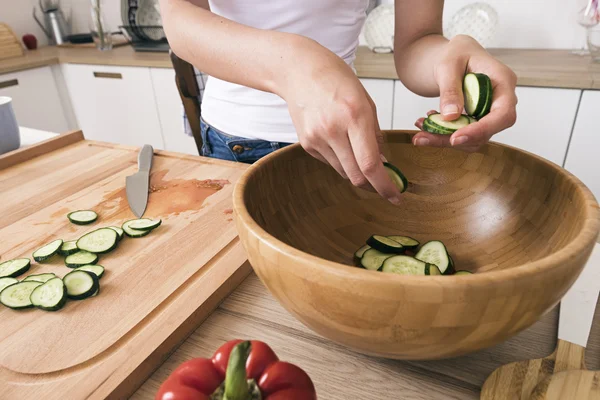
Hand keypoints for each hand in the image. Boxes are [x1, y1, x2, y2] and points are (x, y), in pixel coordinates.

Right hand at [282, 44, 401, 203]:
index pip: (371, 164)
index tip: (396, 197)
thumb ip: (375, 135)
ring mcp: (317, 138)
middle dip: (373, 186)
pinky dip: (341, 161)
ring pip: (343, 172)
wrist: (299, 71)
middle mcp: (334, 130)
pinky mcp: (307, 143)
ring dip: (357, 172)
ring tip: (361, 157)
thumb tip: (384, 164)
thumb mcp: (366, 102)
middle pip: (356, 176)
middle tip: (385, 186)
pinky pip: (330, 162)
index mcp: (355, 116)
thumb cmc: (337, 81)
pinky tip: (340, 142)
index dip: (385, 186)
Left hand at [413, 35, 517, 151]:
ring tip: (420, 129)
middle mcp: (501, 100)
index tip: (455, 138)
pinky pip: (463, 134)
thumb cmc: (455, 53)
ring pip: (473, 138)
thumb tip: (451, 116)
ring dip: (444, 139)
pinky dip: (442, 134)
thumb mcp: (448, 65)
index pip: (503, 114)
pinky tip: (425, 124)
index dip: (482, 129)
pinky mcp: (476, 120)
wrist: (451, 56)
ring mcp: (490, 112)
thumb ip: (450, 89)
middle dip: (455, 139)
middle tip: (423, 138)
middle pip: (487, 131)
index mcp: (503, 81)